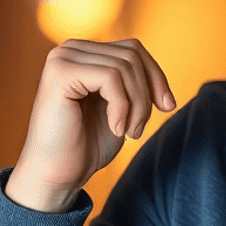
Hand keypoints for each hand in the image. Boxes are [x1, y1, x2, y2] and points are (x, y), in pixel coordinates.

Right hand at [6, 38, 174, 212]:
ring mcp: (62, 58)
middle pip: (131, 54)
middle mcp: (69, 49)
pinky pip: (111, 77)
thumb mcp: (121, 109)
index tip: (168, 106)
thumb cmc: (86, 146)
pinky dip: (122, 107)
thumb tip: (160, 76)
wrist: (57, 176)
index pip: (132, 49)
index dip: (156, 76)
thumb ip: (133, 84)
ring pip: (125, 66)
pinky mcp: (60, 73)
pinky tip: (116, 129)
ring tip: (130, 133)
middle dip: (146, 93)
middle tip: (139, 129)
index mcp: (83, 54)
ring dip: (137, 105)